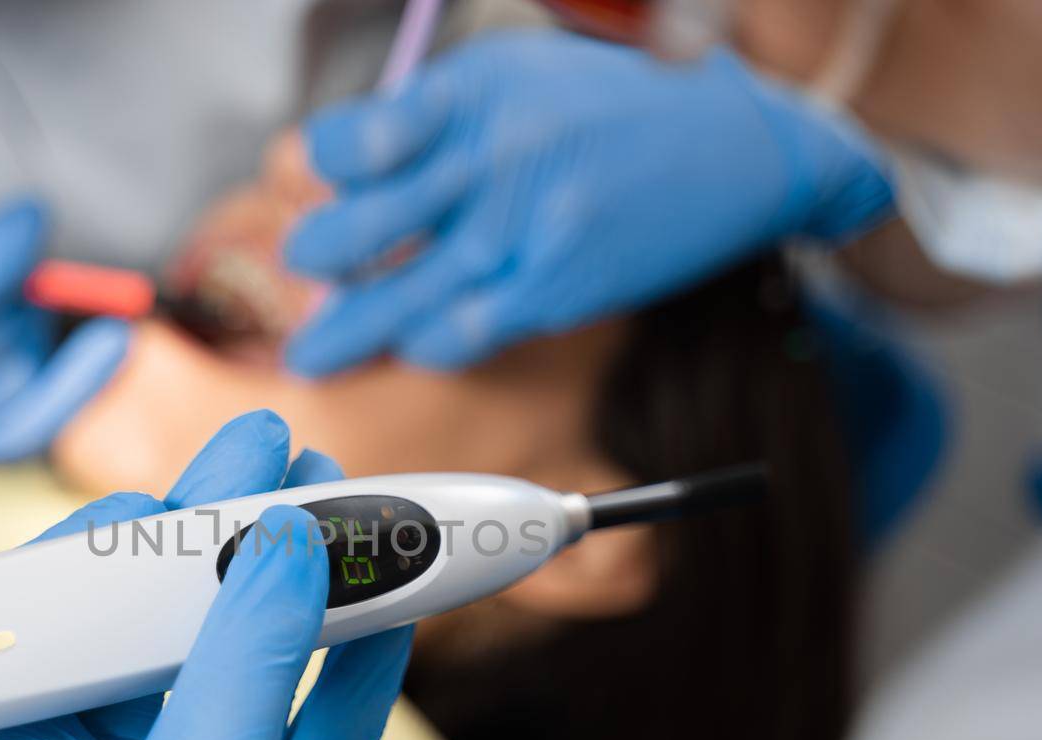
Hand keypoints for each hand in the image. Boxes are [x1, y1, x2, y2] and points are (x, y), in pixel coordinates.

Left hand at [0, 409, 410, 739]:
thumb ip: (240, 668)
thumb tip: (276, 544)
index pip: (43, 637)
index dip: (101, 554)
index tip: (171, 489)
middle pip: (153, 642)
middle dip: (214, 553)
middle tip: (272, 462)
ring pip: (244, 681)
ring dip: (294, 600)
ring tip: (337, 507)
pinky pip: (312, 738)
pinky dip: (352, 675)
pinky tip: (386, 611)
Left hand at [285, 31, 892, 373]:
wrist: (738, 145)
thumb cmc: (617, 110)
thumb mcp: (520, 78)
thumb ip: (440, 119)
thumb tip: (354, 166)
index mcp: (469, 93)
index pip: (351, 140)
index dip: (319, 169)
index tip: (312, 185)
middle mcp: (487, 156)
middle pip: (359, 224)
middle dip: (317, 255)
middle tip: (303, 266)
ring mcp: (521, 227)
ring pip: (400, 295)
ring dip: (345, 332)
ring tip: (310, 358)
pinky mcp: (554, 285)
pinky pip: (464, 331)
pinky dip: (427, 344)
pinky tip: (411, 346)